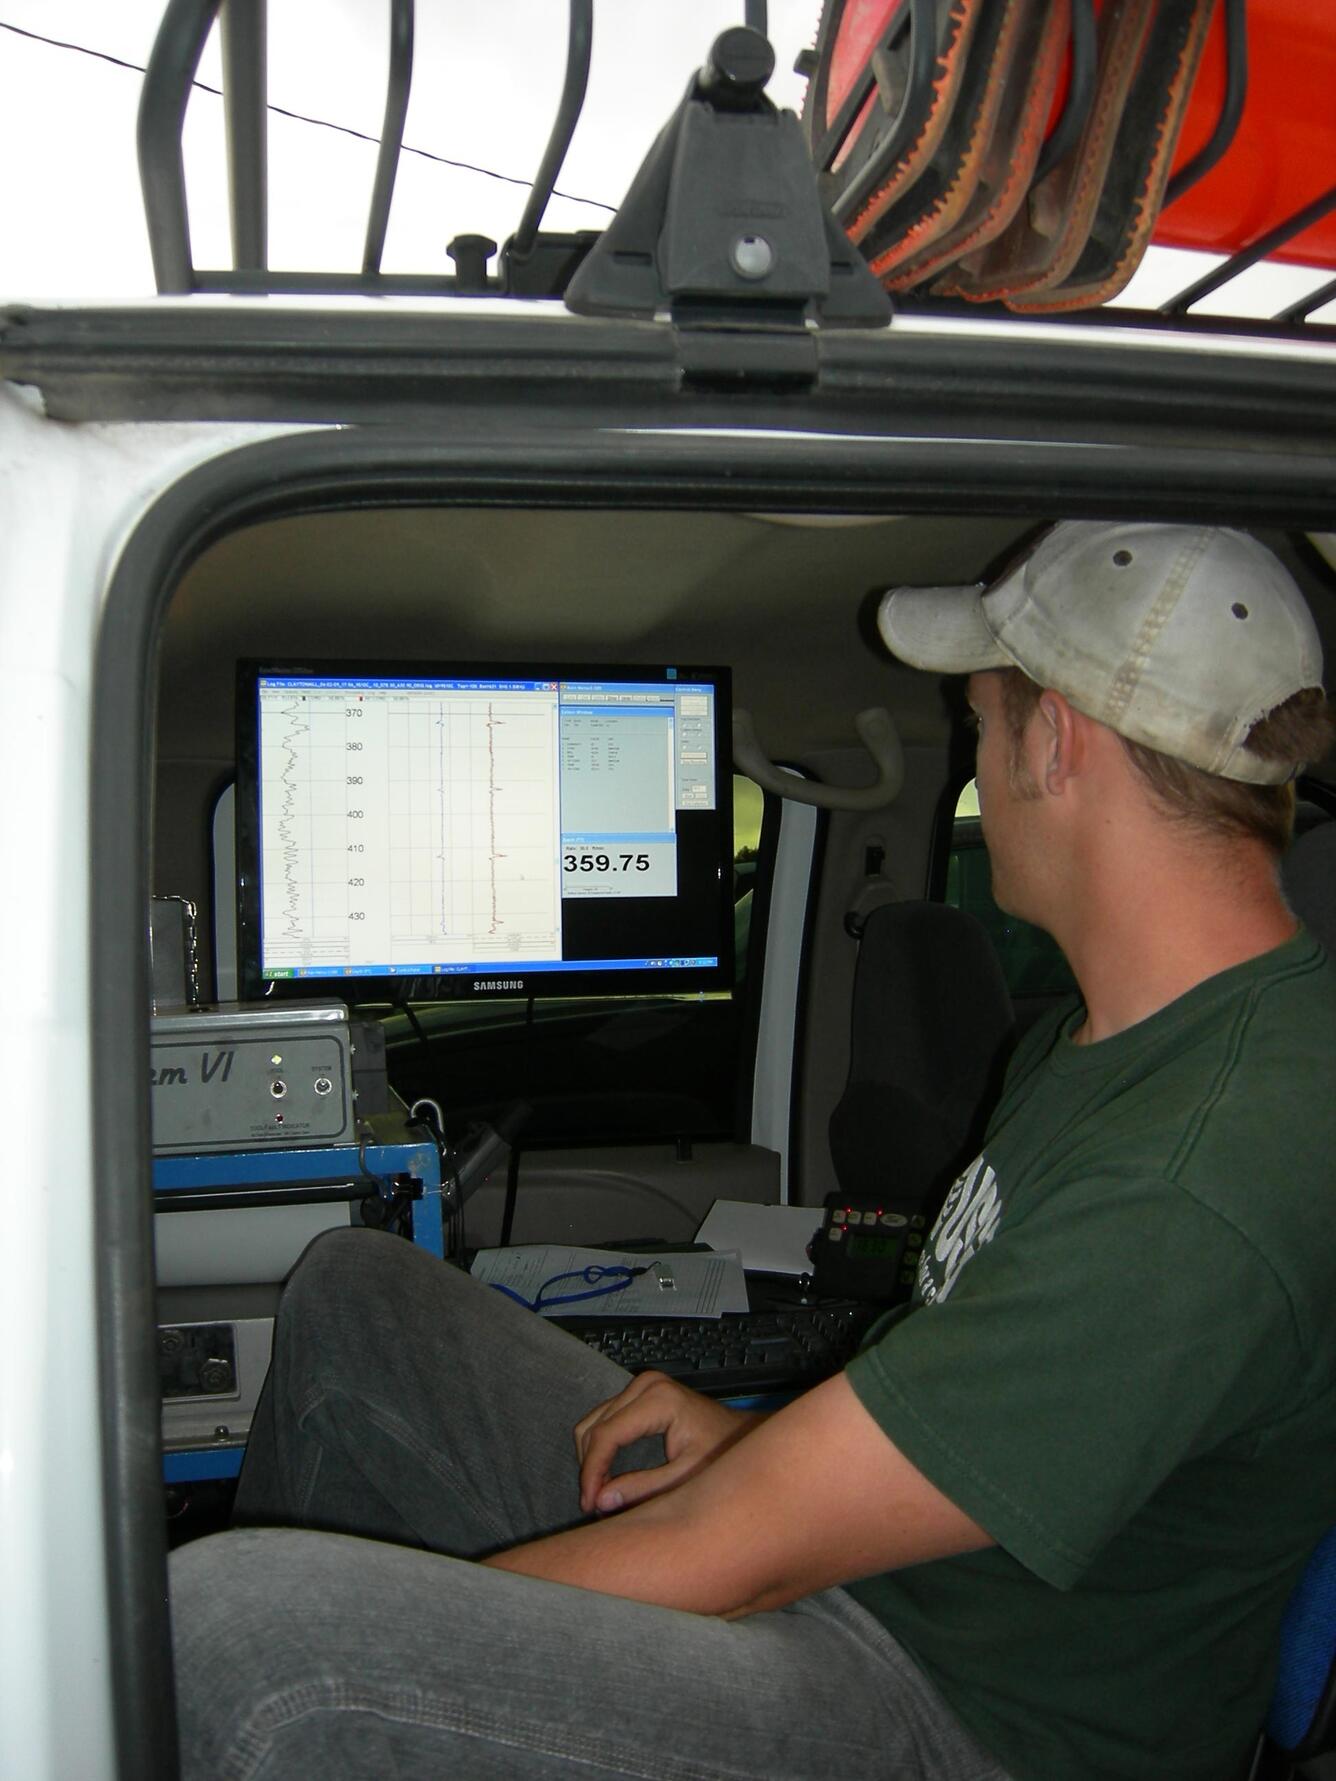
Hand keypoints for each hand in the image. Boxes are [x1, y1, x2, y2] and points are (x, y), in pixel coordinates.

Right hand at [574, 1372, 764, 1515]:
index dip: (592, 1472)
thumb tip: (600, 1501)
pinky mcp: (640, 1394)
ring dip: (592, 1459)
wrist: (741, 1436)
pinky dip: (601, 1450)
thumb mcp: (687, 1476)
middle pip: (595, 1427)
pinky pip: (605, 1420)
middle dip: (590, 1468)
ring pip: (594, 1422)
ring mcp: (642, 1386)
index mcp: (659, 1399)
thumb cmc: (722, 1455)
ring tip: (599, 1495)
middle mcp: (646, 1385)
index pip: (606, 1435)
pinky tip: (607, 1478)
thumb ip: (644, 1489)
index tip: (589, 1504)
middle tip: (594, 1505)